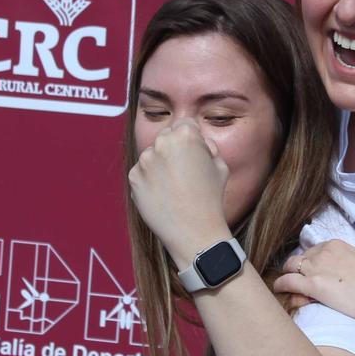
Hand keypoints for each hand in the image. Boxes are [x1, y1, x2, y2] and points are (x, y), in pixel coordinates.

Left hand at [128, 119, 230, 265]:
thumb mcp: (221, 165)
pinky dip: (150, 180)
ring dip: (160, 164)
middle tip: (185, 171)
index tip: (195, 153)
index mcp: (185, 135)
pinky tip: (163, 194)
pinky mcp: (133, 178)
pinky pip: (142, 172)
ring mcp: (144, 161)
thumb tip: (198, 143)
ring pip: (153, 155)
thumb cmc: (211, 198)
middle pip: (167, 137)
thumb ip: (208, 147)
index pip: (185, 124)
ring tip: (174, 186)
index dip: (193, 139)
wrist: (193, 231)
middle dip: (175, 148)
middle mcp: (161, 143)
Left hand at [274, 240, 354, 329]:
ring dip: (287, 276)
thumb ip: (351, 262)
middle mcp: (324, 252)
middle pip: (301, 258)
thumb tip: (349, 270)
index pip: (314, 250)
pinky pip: (287, 282)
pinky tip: (279, 290)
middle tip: (299, 282)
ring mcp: (317, 267)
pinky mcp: (312, 285)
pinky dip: (281, 286)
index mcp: (337, 245)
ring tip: (284, 287)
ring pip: (290, 267)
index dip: (311, 262)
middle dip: (298, 269)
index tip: (312, 273)